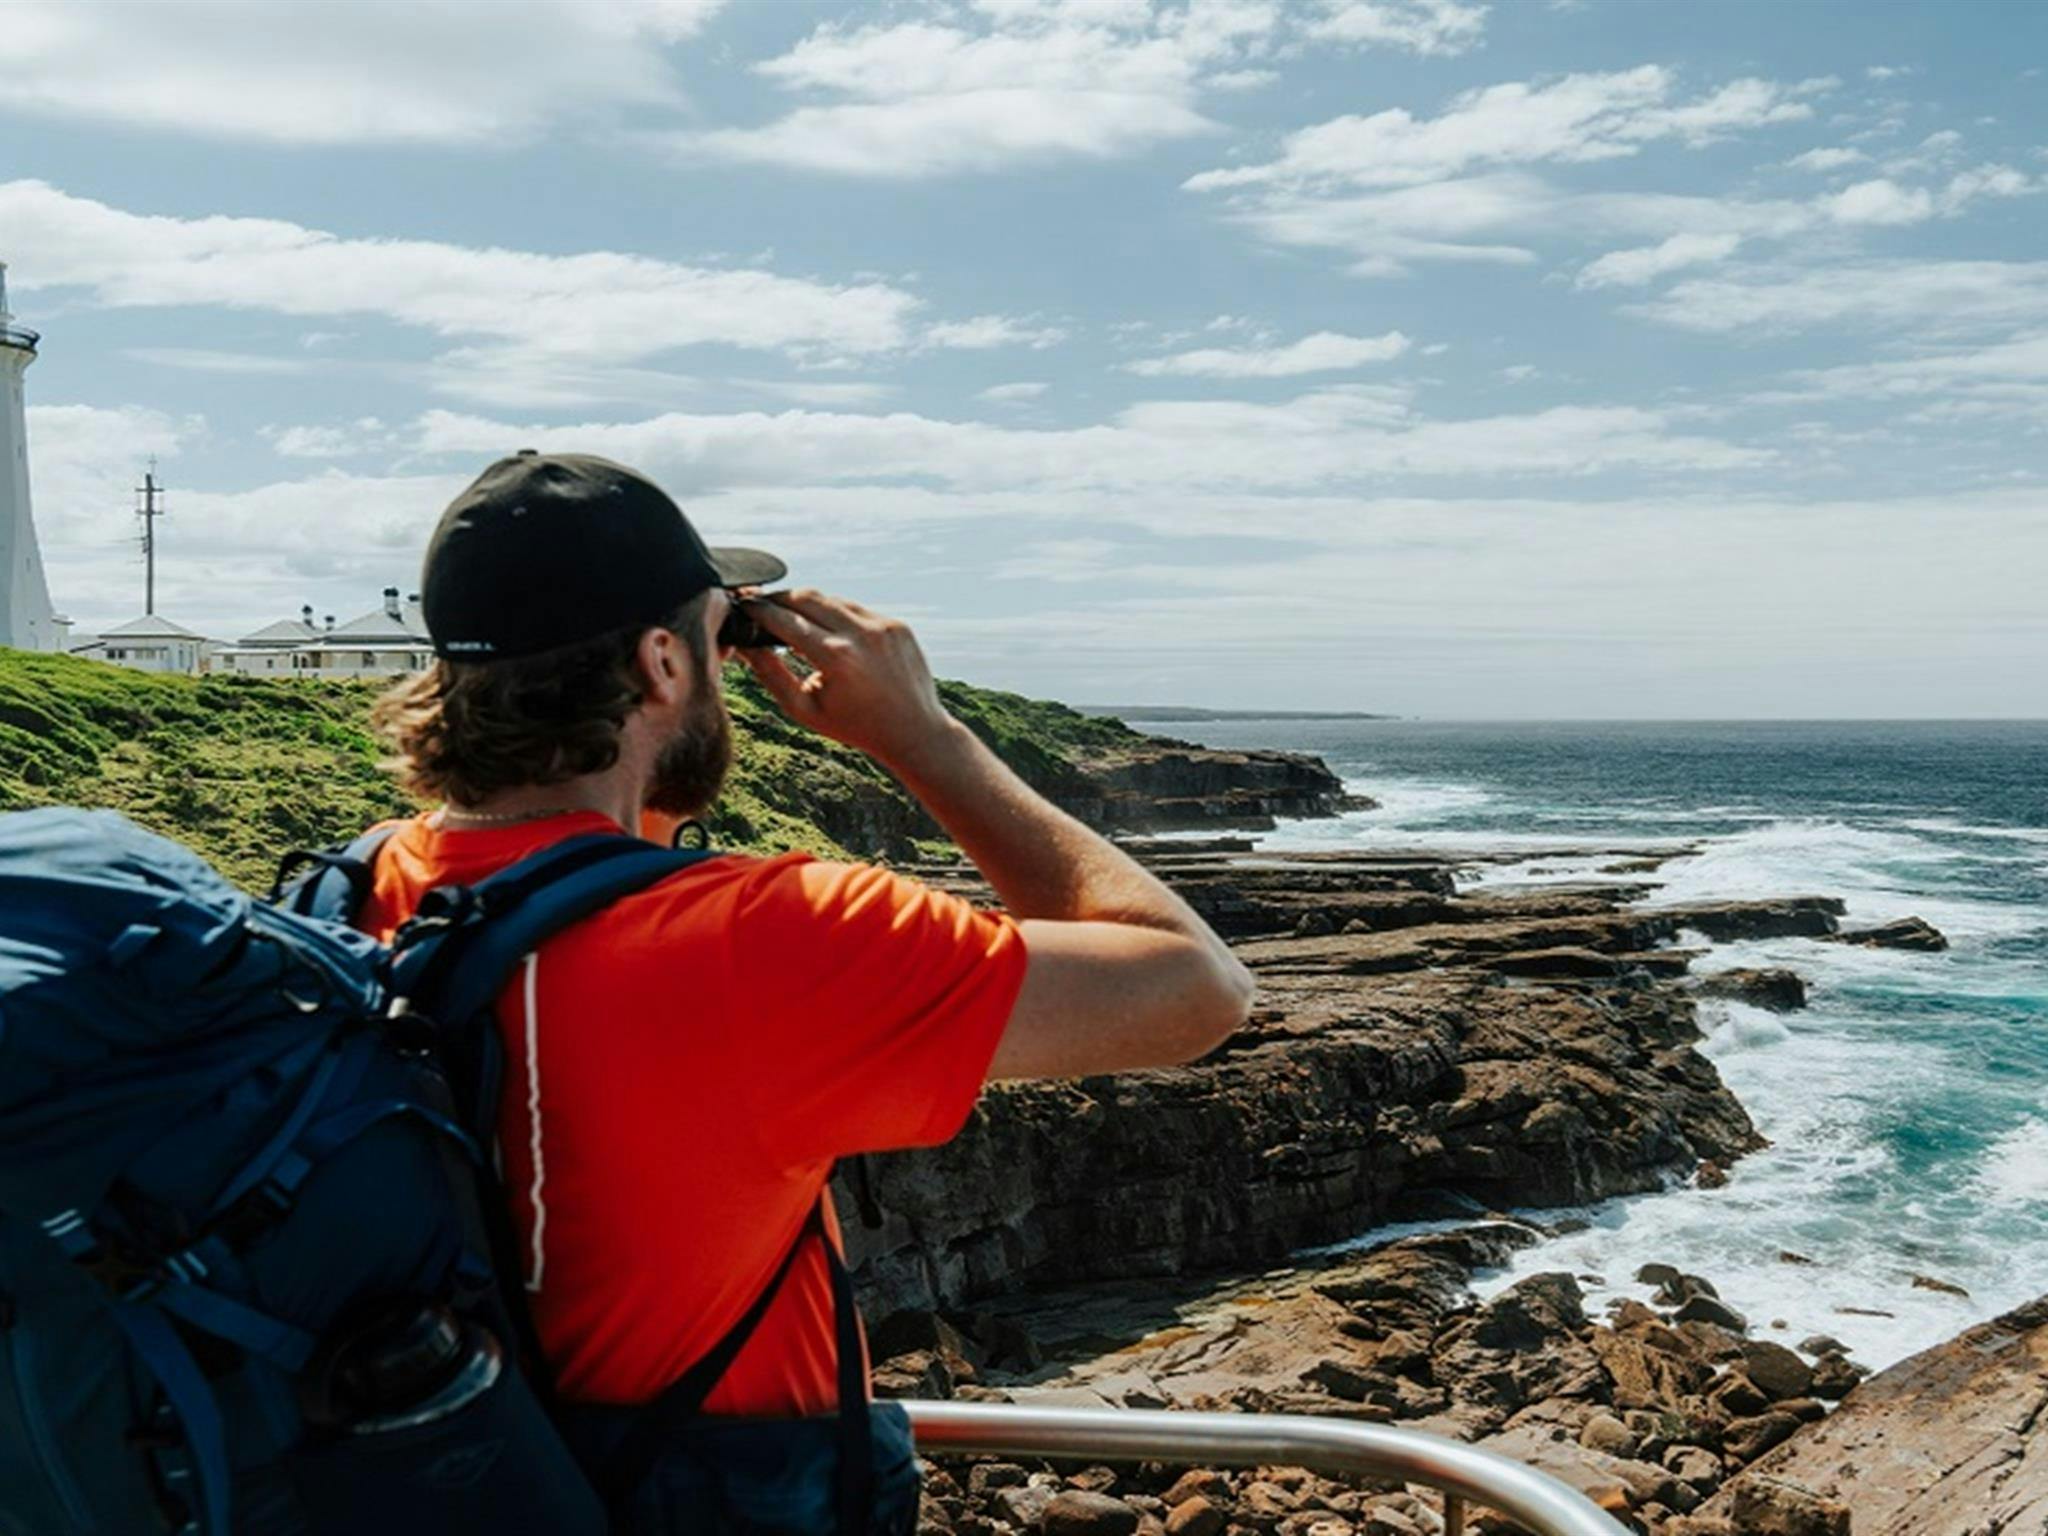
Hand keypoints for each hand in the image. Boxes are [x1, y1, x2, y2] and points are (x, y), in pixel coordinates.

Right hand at [740, 591, 963, 771]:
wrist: (913, 732)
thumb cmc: (853, 725)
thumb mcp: (804, 709)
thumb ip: (771, 674)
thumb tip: (744, 644)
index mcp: (835, 657)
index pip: (785, 619)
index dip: (759, 610)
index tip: (743, 606)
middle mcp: (861, 634)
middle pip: (806, 597)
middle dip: (780, 598)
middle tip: (762, 605)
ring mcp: (883, 626)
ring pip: (833, 600)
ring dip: (808, 604)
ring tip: (791, 617)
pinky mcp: (897, 626)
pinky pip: (858, 610)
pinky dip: (838, 615)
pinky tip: (827, 630)